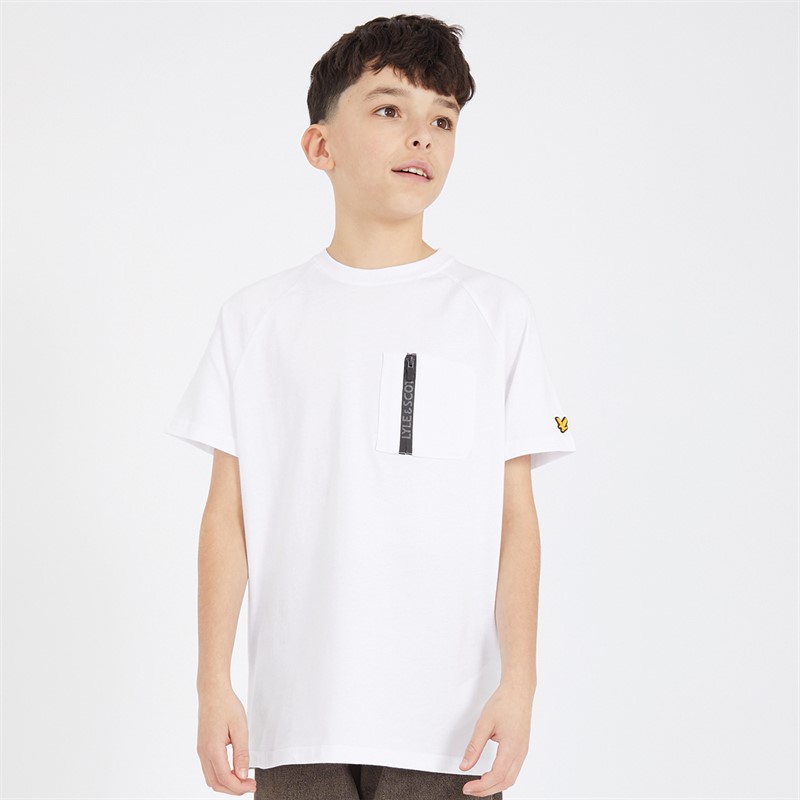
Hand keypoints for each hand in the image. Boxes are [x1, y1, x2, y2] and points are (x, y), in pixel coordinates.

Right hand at [197, 686, 258, 794]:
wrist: (212, 692)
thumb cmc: (227, 706)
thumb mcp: (240, 728)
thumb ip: (241, 753)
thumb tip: (243, 775)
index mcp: (212, 749)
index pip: (225, 778)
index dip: (239, 787)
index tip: (252, 785)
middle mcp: (203, 753)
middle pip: (215, 783)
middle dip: (233, 789)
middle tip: (250, 785)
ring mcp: (201, 751)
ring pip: (211, 778)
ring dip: (227, 784)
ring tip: (243, 780)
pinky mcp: (203, 747)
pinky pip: (210, 769)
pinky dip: (221, 776)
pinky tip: (234, 770)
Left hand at [458, 681, 533, 796]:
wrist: (519, 691)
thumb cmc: (504, 702)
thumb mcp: (484, 723)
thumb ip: (474, 747)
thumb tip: (464, 766)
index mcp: (511, 746)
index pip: (496, 776)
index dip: (481, 786)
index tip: (467, 788)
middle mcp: (520, 752)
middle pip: (505, 782)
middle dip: (487, 790)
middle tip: (470, 790)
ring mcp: (523, 751)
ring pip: (511, 778)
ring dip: (495, 785)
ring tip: (479, 785)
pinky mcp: (522, 748)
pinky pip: (513, 770)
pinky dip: (501, 778)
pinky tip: (491, 775)